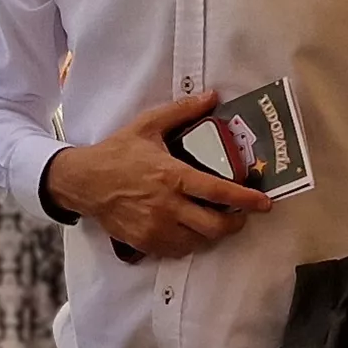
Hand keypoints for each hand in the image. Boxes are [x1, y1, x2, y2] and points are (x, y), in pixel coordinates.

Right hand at [40, 93, 274, 258]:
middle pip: (214, 226)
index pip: (218, 192)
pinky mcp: (145, 242)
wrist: (83, 182)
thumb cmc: (117, 153)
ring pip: (199, 241)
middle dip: (235, 224)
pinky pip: (178, 251)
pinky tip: (190, 230)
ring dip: (212, 233)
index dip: (246, 199)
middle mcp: (167, 206)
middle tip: (241, 216)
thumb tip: (212, 96)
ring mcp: (156, 228)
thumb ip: (182, 111)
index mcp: (172, 176)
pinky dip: (191, 243)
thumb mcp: (148, 125)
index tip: (264, 203)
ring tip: (214, 220)